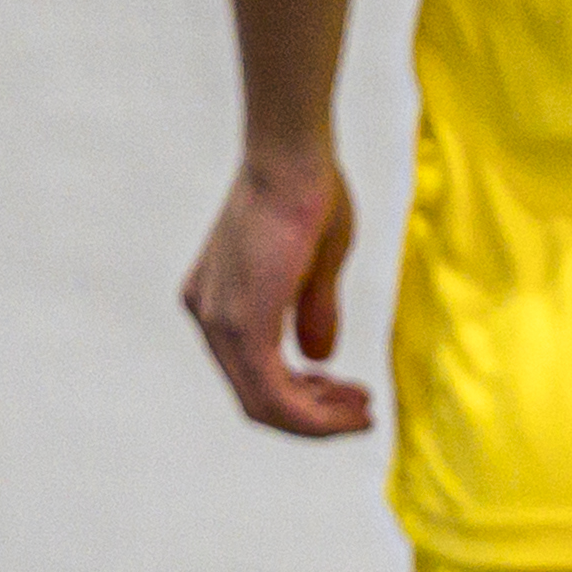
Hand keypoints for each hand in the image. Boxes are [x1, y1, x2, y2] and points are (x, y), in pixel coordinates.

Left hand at [181, 149, 374, 436]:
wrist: (292, 154)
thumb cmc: (309, 192)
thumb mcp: (315, 262)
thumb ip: (311, 311)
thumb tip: (318, 358)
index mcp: (219, 300)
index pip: (255, 371)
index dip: (304, 397)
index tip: (348, 396)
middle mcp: (209, 315)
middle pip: (257, 395)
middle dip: (313, 413)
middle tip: (361, 409)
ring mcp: (219, 322)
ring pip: (263, 402)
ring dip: (316, 417)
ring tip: (362, 409)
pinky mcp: (240, 325)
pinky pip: (271, 392)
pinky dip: (311, 410)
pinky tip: (349, 404)